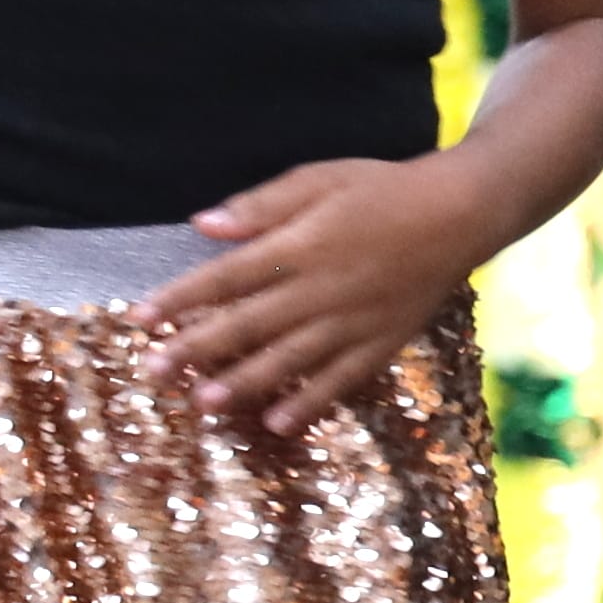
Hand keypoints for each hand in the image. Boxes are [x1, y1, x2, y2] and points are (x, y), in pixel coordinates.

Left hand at [144, 156, 485, 429]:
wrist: (463, 212)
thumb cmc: (384, 187)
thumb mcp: (321, 178)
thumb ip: (262, 205)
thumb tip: (204, 225)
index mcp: (302, 243)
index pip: (227, 276)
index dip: (181, 299)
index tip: (140, 318)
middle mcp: (322, 288)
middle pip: (248, 323)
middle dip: (197, 349)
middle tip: (153, 373)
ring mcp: (354, 320)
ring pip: (289, 358)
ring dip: (244, 383)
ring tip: (204, 404)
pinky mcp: (382, 341)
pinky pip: (342, 379)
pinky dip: (312, 402)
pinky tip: (280, 424)